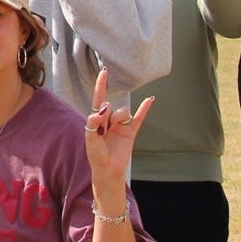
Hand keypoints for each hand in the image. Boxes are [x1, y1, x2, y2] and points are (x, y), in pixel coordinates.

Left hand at [82, 69, 152, 183]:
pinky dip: (144, 108)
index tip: (104, 71)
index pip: (98, 98)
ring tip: (112, 130)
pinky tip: (150, 99)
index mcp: (96, 119)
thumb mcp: (90, 137)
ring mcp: (120, 125)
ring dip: (118, 117)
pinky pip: (139, 117)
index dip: (101, 85)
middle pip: (109, 105)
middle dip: (106, 114)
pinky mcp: (131, 131)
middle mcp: (108, 120)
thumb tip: (105, 107)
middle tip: (103, 127)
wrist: (108, 169)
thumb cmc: (96, 154)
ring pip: (122, 111)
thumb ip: (94, 120)